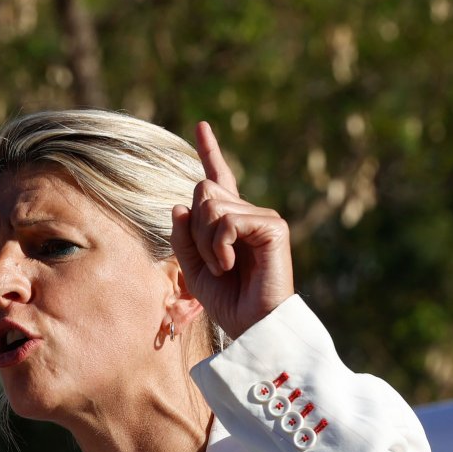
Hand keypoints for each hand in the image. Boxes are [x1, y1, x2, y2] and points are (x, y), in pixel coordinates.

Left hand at [170, 121, 294, 340]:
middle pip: (202, 191)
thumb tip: (179, 204)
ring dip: (205, 242)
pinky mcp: (273, 227)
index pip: (218, 179)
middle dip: (194, 229)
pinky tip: (231, 264)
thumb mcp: (193, 268)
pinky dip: (219, 246)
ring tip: (224, 266)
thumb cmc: (227, 301)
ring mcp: (263, 218)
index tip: (202, 126)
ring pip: (210, 205)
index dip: (209, 151)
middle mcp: (248, 214)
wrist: (252, 325)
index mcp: (230, 221)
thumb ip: (183, 236)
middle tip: (212, 260)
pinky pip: (226, 221)